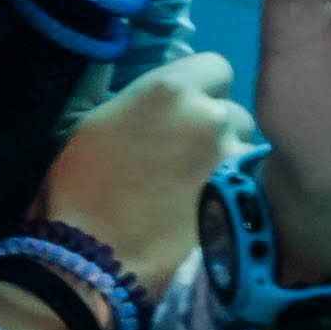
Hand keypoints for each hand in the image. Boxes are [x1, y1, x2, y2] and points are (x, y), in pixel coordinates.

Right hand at [34, 50, 245, 284]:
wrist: (94, 263)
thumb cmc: (78, 190)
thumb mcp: (92, 127)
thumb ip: (136, 106)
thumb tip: (158, 107)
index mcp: (169, 89)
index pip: (214, 66)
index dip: (199, 88)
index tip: (181, 112)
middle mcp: (212, 116)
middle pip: (234, 111)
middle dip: (216, 128)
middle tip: (188, 156)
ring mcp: (235, 162)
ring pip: (248, 150)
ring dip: (229, 163)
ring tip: (200, 190)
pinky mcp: (247, 203)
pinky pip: (252, 188)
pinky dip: (236, 196)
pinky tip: (213, 212)